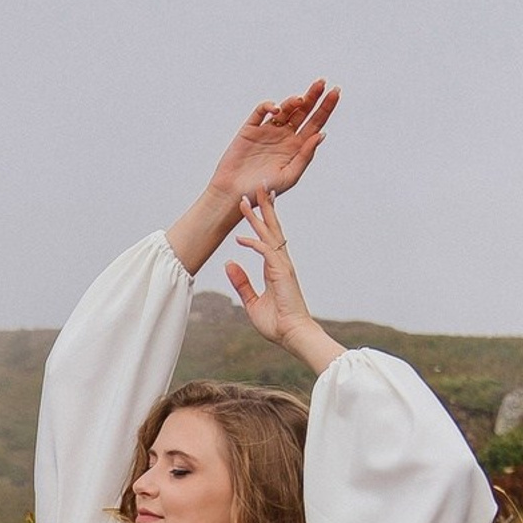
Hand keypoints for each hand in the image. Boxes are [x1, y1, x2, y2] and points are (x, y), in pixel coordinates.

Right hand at [205, 79, 338, 207]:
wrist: (233, 194)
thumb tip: (321, 134)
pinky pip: (261, 112)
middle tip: (321, 83)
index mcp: (297, 147)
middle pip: (303, 111)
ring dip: (294, 100)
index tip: (335, 93)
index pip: (316, 123)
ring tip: (301, 99)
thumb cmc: (262, 191)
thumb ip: (305, 156)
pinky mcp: (250, 129)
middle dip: (313, 96)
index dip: (326, 107)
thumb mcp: (290, 176)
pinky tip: (276, 109)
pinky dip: (269, 106)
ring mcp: (267, 131)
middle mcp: (284, 136)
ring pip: (285, 109)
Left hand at [225, 186, 325, 357]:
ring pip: (271, 234)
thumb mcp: (252, 302)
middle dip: (263, 208)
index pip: (268, 238)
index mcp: (275, 268)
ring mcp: (283, 266)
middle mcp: (281, 262)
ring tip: (250, 197)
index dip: (259, 222)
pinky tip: (240, 238)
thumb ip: (241, 282)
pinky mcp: (282, 273)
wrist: (292, 335)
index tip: (251, 208)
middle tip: (258, 187)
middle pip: (272, 229)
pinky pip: (266, 252)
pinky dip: (254, 243)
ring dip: (259, 215)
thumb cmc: (277, 323)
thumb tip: (229, 263)